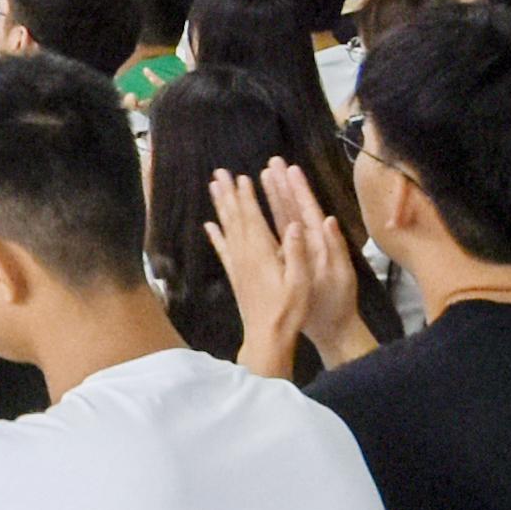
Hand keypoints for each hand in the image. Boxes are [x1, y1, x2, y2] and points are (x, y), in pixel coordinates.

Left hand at [208, 165, 366, 369]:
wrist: (266, 337)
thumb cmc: (289, 310)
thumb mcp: (301, 282)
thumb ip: (297, 253)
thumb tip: (296, 224)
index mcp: (263, 254)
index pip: (253, 217)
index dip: (247, 196)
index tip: (242, 176)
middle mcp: (246, 255)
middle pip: (235, 217)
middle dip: (228, 194)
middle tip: (219, 173)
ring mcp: (238, 265)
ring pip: (226, 229)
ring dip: (220, 207)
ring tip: (213, 188)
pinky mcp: (235, 276)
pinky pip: (223, 250)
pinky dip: (216, 236)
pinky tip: (209, 225)